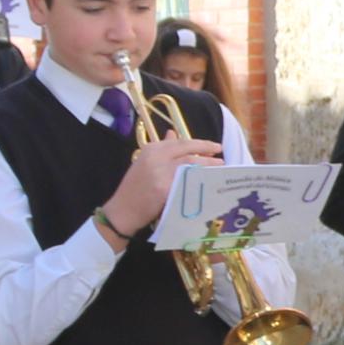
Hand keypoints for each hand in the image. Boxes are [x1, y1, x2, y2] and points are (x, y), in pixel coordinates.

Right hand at [99, 133, 221, 238]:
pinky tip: (210, 181)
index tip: (213, 146)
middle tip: (220, 154)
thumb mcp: (145, 162)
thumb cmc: (135, 189)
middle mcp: (156, 157)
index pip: (180, 142)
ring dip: (208, 164)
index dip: (199, 144)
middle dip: (206, 151)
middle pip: (187, 150)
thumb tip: (173, 133)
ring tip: (220, 166)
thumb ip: (161, 148)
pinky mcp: (165, 189)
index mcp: (151, 149)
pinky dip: (200, 180)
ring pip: (190, 164)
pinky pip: (188, 182)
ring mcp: (161, 173)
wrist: (122, 210)